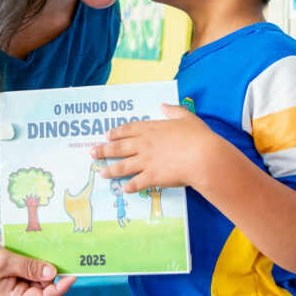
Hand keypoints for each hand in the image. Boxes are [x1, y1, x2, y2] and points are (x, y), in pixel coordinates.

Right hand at [0, 242, 75, 295]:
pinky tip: (37, 256)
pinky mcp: (7, 283)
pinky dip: (32, 268)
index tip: (73, 275)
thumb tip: (52, 273)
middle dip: (52, 276)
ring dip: (42, 270)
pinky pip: (26, 278)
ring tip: (50, 254)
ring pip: (34, 284)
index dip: (60, 287)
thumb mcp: (5, 261)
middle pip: (40, 291)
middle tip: (64, 258)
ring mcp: (9, 292)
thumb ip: (29, 267)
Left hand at [92, 104, 228, 192]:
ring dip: (110, 170)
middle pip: (119, 147)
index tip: (107, 135)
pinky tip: (123, 189)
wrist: (203, 156)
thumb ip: (173, 110)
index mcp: (152, 128)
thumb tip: (163, 105)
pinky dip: (128, 187)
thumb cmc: (198, 136)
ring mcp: (146, 161)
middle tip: (92, 152)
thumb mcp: (186, 117)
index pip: (128, 129)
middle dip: (103, 150)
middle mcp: (144, 144)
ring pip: (123, 166)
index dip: (116, 133)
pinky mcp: (152, 177)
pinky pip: (136, 183)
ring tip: (101, 173)